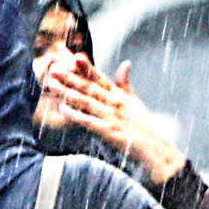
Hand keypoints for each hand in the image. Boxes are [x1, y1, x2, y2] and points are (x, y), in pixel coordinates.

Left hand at [42, 57, 186, 183]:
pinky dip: (75, 114)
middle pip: (89, 87)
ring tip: (52, 84)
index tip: (75, 57)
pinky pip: (88, 121)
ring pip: (86, 101)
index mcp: (120, 96)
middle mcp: (115, 104)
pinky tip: (62, 108)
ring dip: (68, 92)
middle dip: (70, 77)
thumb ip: (126, 84)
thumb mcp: (135, 102)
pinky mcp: (109, 133)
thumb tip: (125, 63)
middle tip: (54, 68)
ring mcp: (111, 118)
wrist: (155, 151)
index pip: (101, 79)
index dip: (87, 68)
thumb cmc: (145, 129)